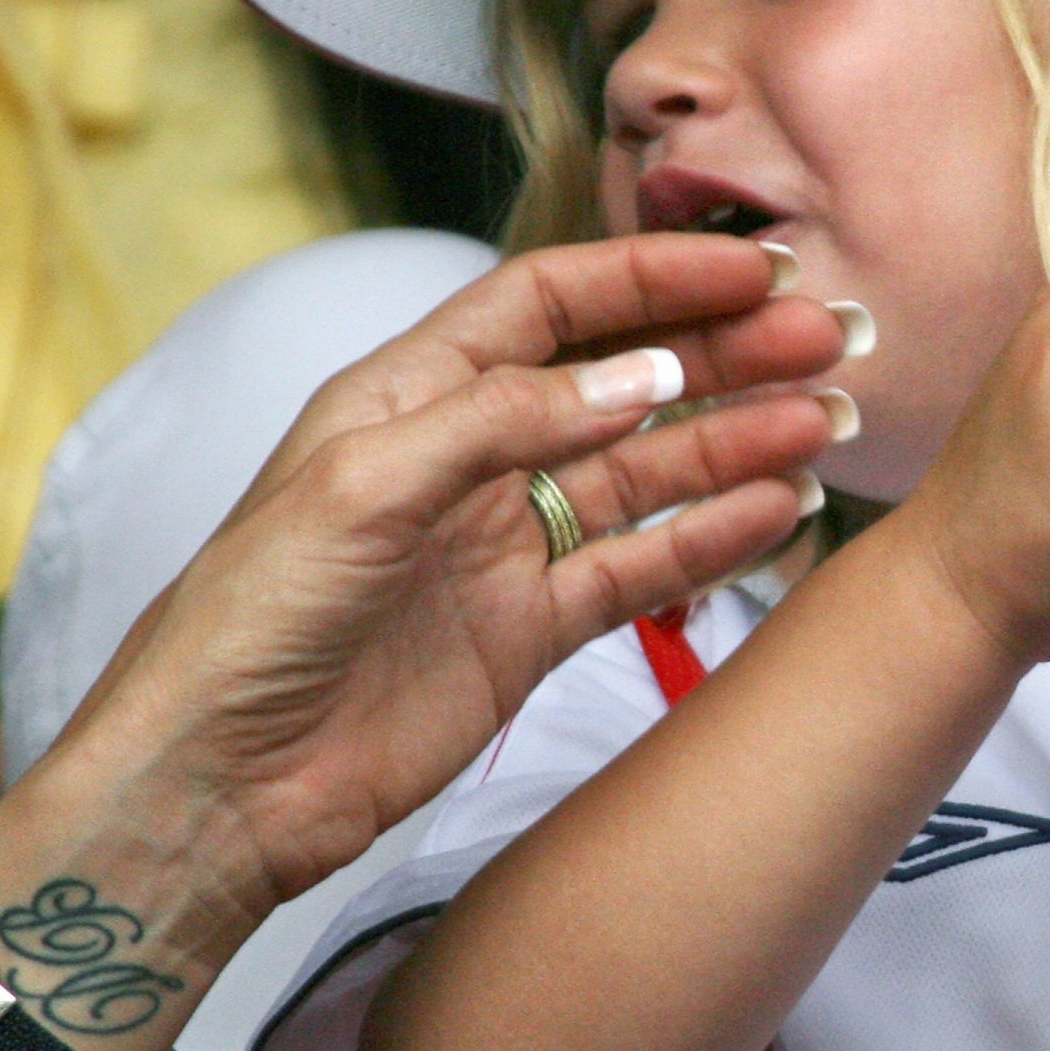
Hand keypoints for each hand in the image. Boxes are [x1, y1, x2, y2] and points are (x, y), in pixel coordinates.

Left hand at [69, 233, 844, 919]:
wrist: (223, 780)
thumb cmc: (256, 612)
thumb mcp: (365, 483)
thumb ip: (504, 420)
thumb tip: (642, 377)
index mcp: (415, 392)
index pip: (553, 306)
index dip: (654, 280)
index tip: (752, 270)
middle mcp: (472, 455)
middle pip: (619, 385)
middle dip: (721, 357)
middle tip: (825, 339)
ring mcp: (507, 544)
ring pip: (645, 477)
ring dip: (735, 445)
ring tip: (826, 421)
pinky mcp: (530, 628)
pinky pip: (638, 568)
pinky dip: (710, 541)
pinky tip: (779, 512)